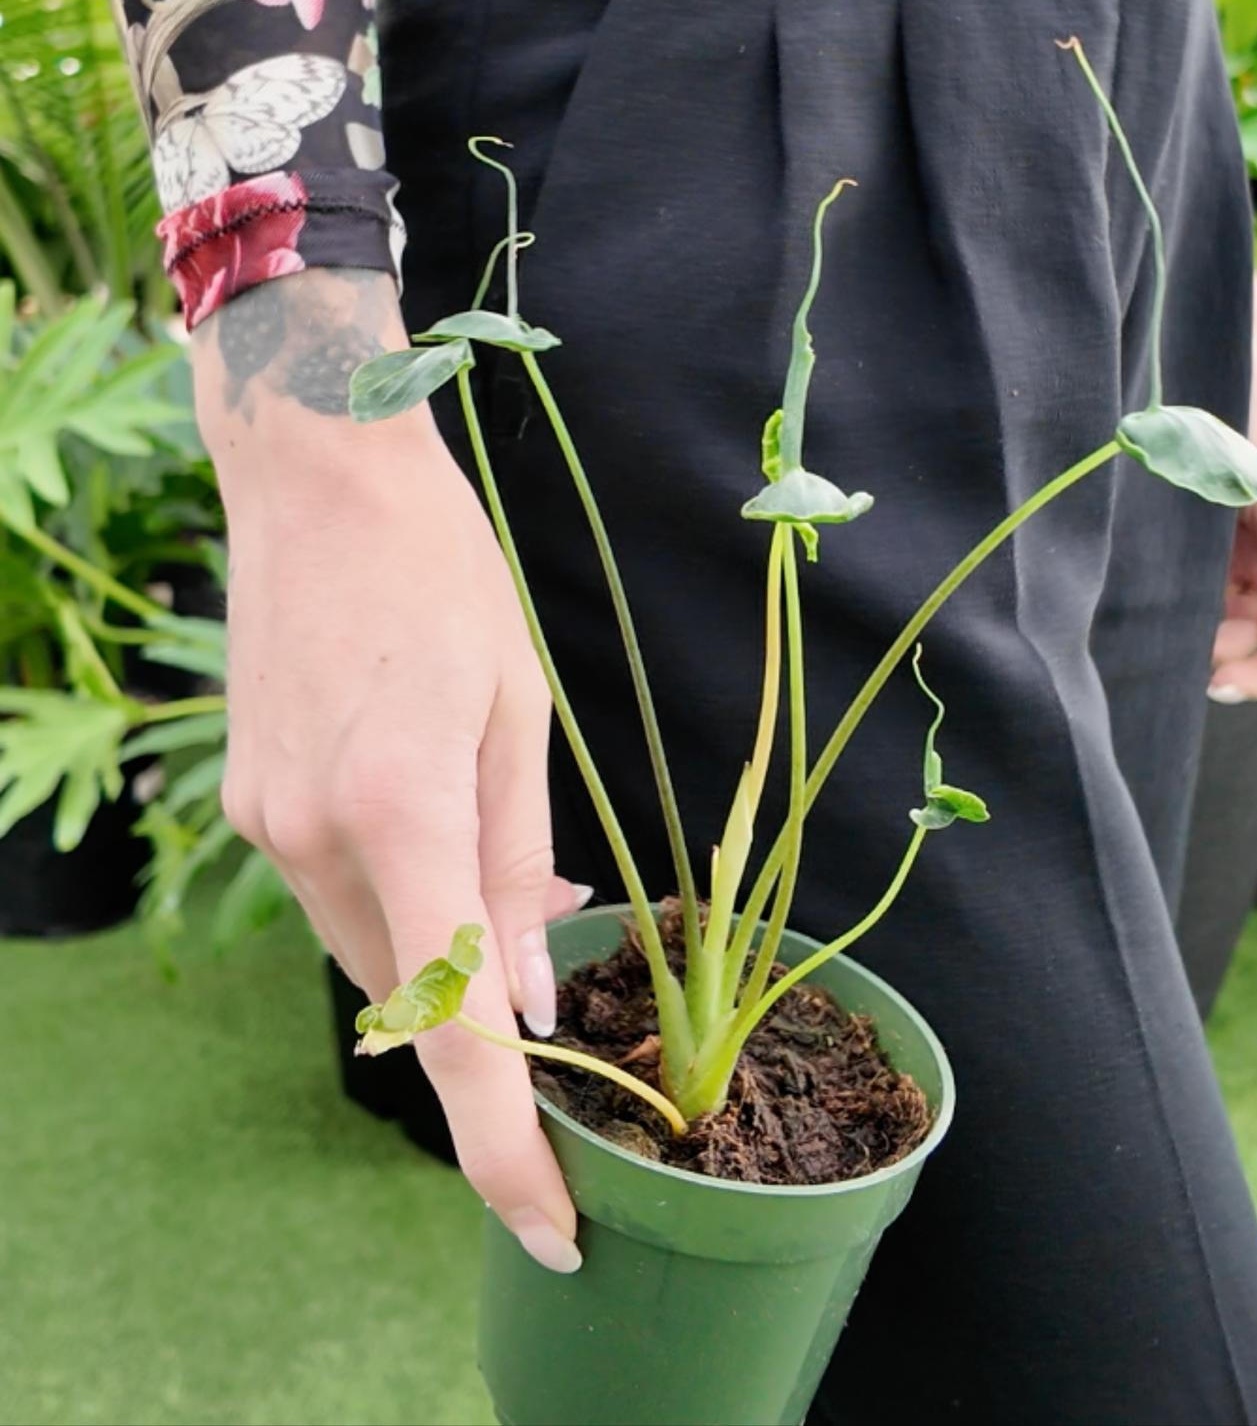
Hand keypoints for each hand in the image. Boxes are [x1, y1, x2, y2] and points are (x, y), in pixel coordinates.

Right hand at [195, 269, 583, 1271]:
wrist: (319, 482)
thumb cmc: (444, 579)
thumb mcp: (518, 712)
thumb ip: (519, 864)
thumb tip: (523, 996)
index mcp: (397, 811)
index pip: (453, 1024)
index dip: (503, 1142)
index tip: (551, 1223)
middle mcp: (309, 838)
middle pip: (411, 994)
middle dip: (483, 1011)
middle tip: (557, 954)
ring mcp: (265, 824)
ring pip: (372, 947)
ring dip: (439, 943)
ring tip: (500, 867)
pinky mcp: (251, 804)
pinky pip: (338, 894)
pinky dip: (397, 896)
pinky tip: (436, 836)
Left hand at [1208, 278, 1256, 747]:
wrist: (1186, 366)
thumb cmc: (1248, 418)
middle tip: (1211, 678)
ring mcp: (1255, 556)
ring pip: (1248, 634)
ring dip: (1222, 648)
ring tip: (1190, 638)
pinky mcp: (1212, 550)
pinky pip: (1211, 606)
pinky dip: (1197, 620)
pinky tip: (1174, 614)